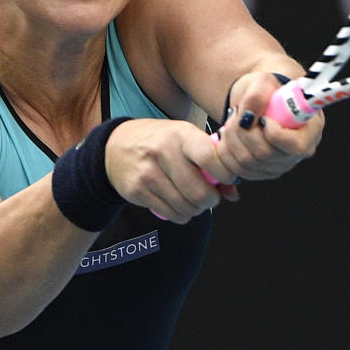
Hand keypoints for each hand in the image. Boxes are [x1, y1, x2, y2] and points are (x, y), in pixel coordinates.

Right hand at [104, 118, 237, 222]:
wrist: (117, 145)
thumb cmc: (162, 141)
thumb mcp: (186, 140)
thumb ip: (212, 162)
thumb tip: (233, 194)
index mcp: (181, 134)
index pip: (209, 157)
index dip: (225, 174)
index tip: (226, 178)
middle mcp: (163, 151)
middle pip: (199, 192)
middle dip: (211, 200)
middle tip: (210, 197)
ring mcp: (148, 172)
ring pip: (186, 207)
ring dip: (196, 210)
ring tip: (193, 201)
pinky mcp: (137, 190)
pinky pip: (170, 214)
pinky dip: (180, 215)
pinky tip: (178, 204)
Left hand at [215, 72, 323, 181]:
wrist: (258, 100)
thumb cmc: (268, 89)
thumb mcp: (264, 82)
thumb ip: (257, 95)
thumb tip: (247, 118)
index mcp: (310, 129)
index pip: (296, 146)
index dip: (274, 133)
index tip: (262, 117)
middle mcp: (297, 153)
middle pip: (265, 155)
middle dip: (244, 131)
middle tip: (238, 112)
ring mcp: (278, 165)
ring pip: (247, 162)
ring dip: (231, 138)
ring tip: (232, 119)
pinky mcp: (260, 172)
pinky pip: (236, 169)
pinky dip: (225, 150)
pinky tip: (227, 134)